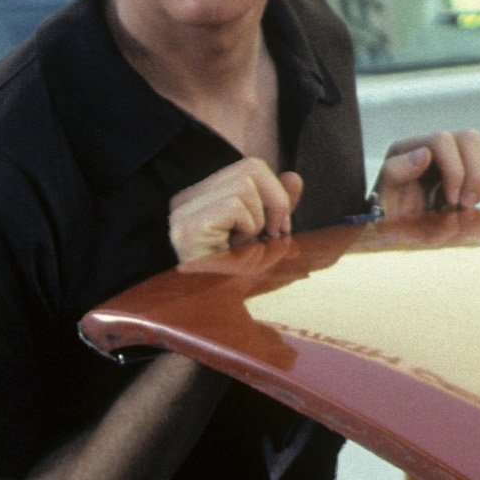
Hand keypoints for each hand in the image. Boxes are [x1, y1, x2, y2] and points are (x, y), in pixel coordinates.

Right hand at [168, 157, 303, 263]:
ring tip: (243, 245)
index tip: (279, 227)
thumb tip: (294, 177)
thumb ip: (277, 207)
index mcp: (202, 195)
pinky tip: (233, 250)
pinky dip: (246, 229)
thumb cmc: (233, 276)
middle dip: (274, 203)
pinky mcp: (189, 225)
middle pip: (251, 168)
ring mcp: (184, 210)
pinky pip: (235, 207)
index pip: (250, 167)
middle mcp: (187, 197)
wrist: (206, 312)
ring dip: (257, 222)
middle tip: (271, 235)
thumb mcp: (262, 236)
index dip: (276, 192)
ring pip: (244, 187)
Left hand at [377, 129, 479, 217]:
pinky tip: (472, 200)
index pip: (443, 141)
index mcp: (410, 148)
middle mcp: (434, 145)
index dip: (454, 171)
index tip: (452, 201)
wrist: (400, 226)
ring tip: (467, 203)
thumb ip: (395, 173)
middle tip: (465, 204)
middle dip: (475, 174)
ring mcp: (455, 154)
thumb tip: (424, 154)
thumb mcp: (382, 198)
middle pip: (470, 138)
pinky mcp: (471, 166)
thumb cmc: (390, 213)